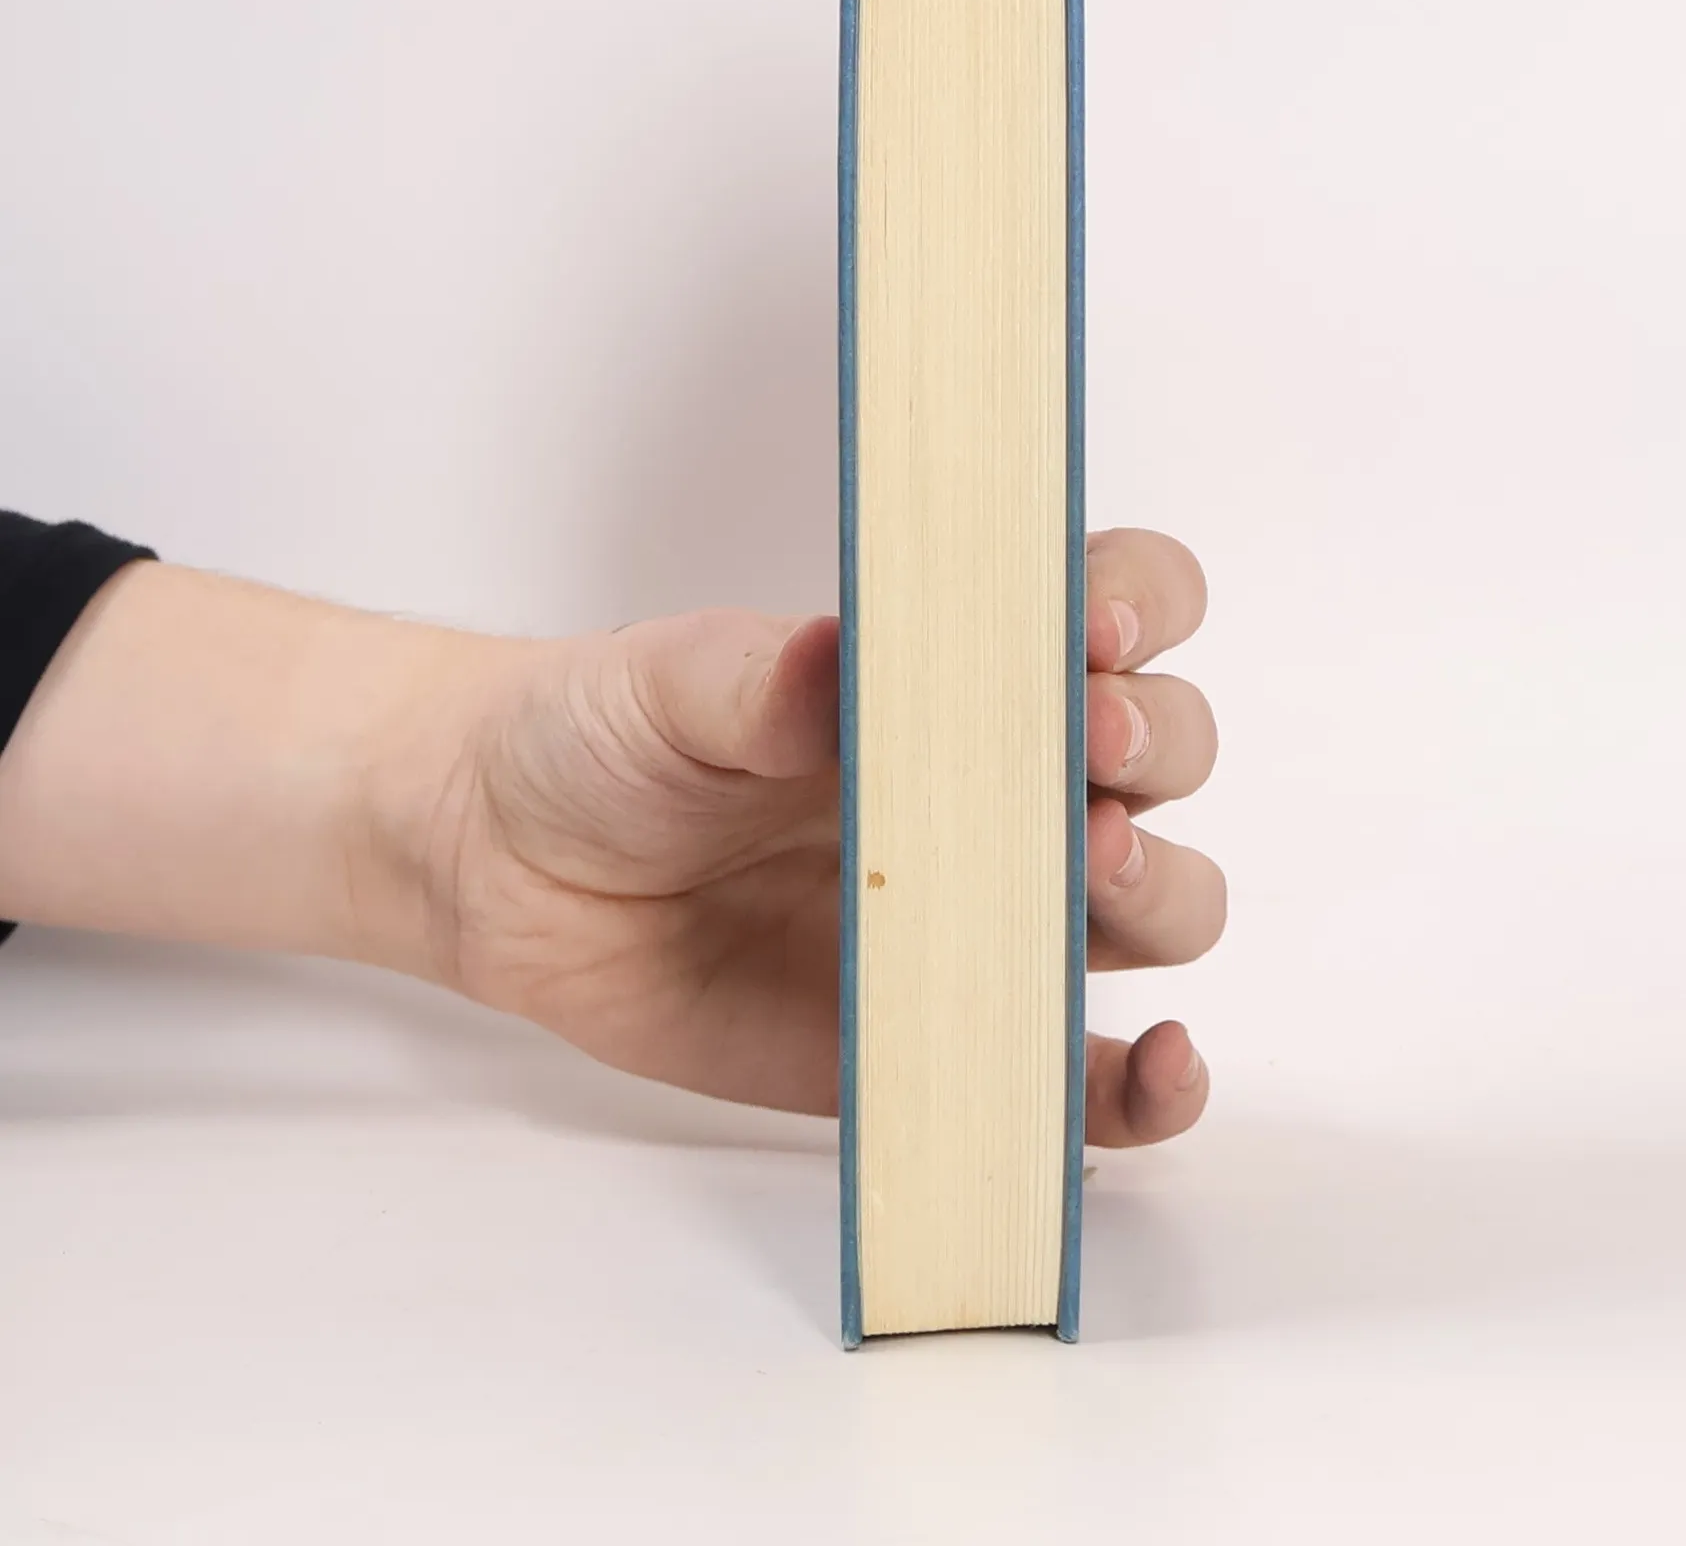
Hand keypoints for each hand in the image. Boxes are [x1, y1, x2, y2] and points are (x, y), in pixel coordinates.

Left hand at [383, 530, 1222, 1145]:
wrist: (514, 868)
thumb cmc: (608, 738)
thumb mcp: (666, 684)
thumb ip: (753, 678)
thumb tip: (829, 664)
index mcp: (956, 670)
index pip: (1115, 609)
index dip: (1138, 606)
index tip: (1092, 632)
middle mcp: (1003, 783)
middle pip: (1167, 753)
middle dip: (1156, 748)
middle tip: (1086, 756)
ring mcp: (990, 916)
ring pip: (1159, 903)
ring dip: (1164, 893)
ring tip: (1097, 878)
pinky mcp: (958, 1039)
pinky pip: (1086, 1073)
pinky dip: (1149, 1082)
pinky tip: (1165, 1066)